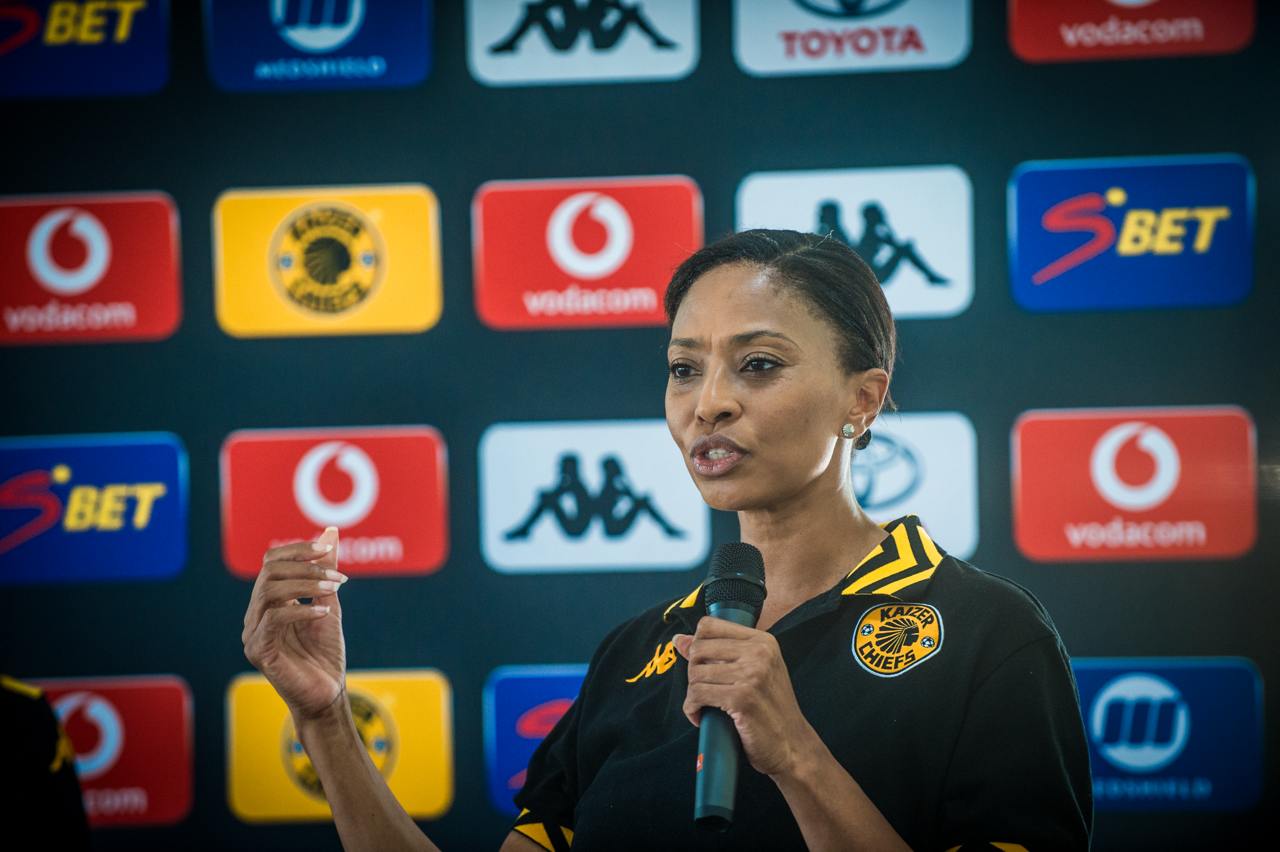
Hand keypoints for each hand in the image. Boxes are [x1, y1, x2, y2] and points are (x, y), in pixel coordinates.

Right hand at [242, 526, 349, 720]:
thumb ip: (326, 569)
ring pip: (270, 592)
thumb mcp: (329, 601)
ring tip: (334, 590)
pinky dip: (301, 610)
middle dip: (306, 567)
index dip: (298, 550)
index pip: (272, 561)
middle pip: (269, 572)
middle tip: (338, 576)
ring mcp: (253, 633)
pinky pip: (274, 620)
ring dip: (306, 585)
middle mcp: (255, 614)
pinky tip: (323, 612)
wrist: (326, 693)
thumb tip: (331, 531)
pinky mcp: (258, 651)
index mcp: (269, 602)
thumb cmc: (325, 652)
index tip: (327, 549)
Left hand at [672, 617, 818, 778]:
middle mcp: (759, 653)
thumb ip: (719, 652)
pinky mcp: (741, 698)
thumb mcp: (754, 672)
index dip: (697, 645)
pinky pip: (697, 694)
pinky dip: (692, 708)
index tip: (703, 665)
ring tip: (704, 706)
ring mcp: (751, 674)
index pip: (709, 625)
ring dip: (692, 694)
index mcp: (762, 641)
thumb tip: (679, 639)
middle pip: (698, 649)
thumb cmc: (771, 710)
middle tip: (703, 691)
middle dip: (693, 672)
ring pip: (695, 673)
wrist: (793, 745)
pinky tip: (700, 717)